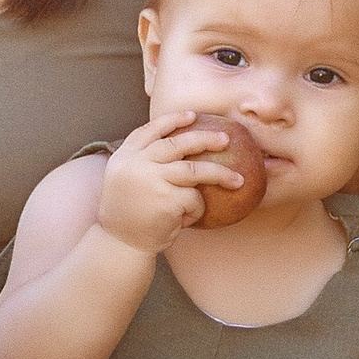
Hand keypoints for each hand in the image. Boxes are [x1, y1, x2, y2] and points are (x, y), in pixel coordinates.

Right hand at [97, 114, 242, 255]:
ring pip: (195, 170)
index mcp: (124, 156)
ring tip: (238, 180)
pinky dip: (196, 210)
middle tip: (225, 139)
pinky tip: (185, 220)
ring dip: (220, 175)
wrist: (119, 243)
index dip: (172, 120)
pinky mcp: (166, 200)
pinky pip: (194, 199)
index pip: (149, 130)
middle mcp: (136, 164)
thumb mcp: (125, 180)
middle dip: (204, 139)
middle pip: (177, 144)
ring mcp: (151, 180)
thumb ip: (143, 162)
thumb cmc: (128, 214)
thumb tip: (178, 146)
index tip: (193, 115)